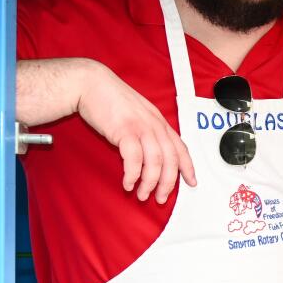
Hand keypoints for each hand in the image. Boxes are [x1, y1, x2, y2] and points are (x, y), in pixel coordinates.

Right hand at [74, 61, 196, 202]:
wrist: (90, 84)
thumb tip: (148, 153)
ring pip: (155, 161)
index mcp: (159, 121)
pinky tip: (128, 183)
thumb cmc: (110, 100)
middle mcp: (154, 124)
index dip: (188, 166)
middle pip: (170, 159)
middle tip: (160, 198)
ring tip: (142, 194)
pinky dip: (133, 174)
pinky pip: (134, 158)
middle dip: (168, 183)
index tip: (191, 182)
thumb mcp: (136, 114)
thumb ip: (146, 131)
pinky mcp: (124, 130)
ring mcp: (140, 127)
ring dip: (150, 182)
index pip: (180, 147)